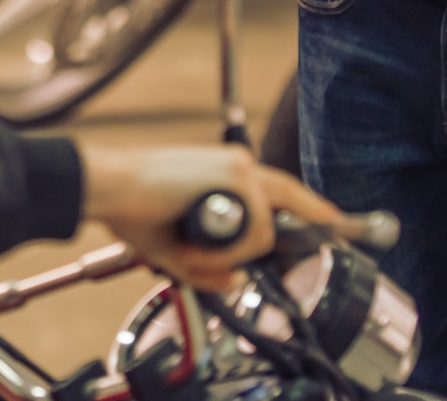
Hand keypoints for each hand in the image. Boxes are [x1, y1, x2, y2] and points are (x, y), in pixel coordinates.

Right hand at [81, 144, 339, 290]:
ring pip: (264, 233)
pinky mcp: (239, 179)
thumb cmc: (134, 209)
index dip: (310, 207)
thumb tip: (235, 282)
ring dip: (229, 254)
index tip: (335, 220)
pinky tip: (194, 238)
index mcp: (226, 172)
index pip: (280, 191)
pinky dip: (228, 249)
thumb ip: (210, 268)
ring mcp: (242, 170)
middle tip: (264, 247)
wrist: (111, 186)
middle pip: (285, 209)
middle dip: (277, 238)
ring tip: (187, 247)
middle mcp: (241, 165)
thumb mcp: (179, 250)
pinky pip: (254, 235)